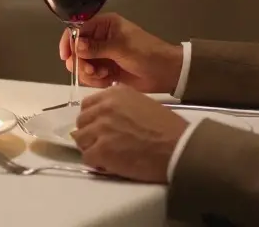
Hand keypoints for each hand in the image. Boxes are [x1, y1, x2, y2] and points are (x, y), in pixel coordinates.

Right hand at [60, 13, 182, 93]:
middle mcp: (101, 39)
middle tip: (91, 70)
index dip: (70, 42)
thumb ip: (97, 47)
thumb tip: (77, 46)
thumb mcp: (121, 47)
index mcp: (105, 26)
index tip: (66, 56)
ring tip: (103, 76)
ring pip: (82, 65)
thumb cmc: (146, 53)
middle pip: (77, 50)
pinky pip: (91, 76)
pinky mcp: (106, 71)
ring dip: (89, 73)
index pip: (79, 29)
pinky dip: (96, 80)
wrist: (165, 73)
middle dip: (81, 62)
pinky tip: (108, 81)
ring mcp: (103, 56)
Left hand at [73, 84, 189, 182]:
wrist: (179, 147)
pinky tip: (110, 164)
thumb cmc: (167, 128)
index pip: (87, 105)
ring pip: (80, 139)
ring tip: (108, 155)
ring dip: (92, 148)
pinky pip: (87, 158)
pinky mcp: (102, 150)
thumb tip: (104, 117)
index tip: (100, 128)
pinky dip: (96, 163)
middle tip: (104, 144)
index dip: (92, 119)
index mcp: (114, 93)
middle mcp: (104, 107)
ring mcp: (101, 128)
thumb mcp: (141, 103)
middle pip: (82, 122)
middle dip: (90, 134)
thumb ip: (120, 106)